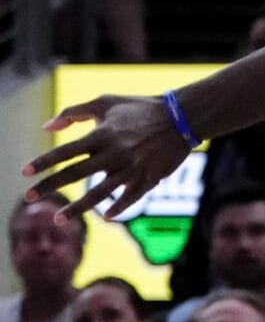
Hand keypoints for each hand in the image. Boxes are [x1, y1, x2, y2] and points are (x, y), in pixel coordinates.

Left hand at [22, 96, 187, 219]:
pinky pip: (130, 197)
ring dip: (77, 208)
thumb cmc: (140, 108)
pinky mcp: (148, 178)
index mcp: (102, 135)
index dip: (43, 162)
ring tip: (58, 219)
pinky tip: (105, 217)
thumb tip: (47, 127)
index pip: (65, 151)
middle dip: (49, 186)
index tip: (24, 173)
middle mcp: (114, 153)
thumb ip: (75, 112)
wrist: (182, 117)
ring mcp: (131, 168)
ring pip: (99, 193)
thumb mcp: (106, 102)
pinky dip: (118, 208)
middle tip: (28, 197)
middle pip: (75, 174)